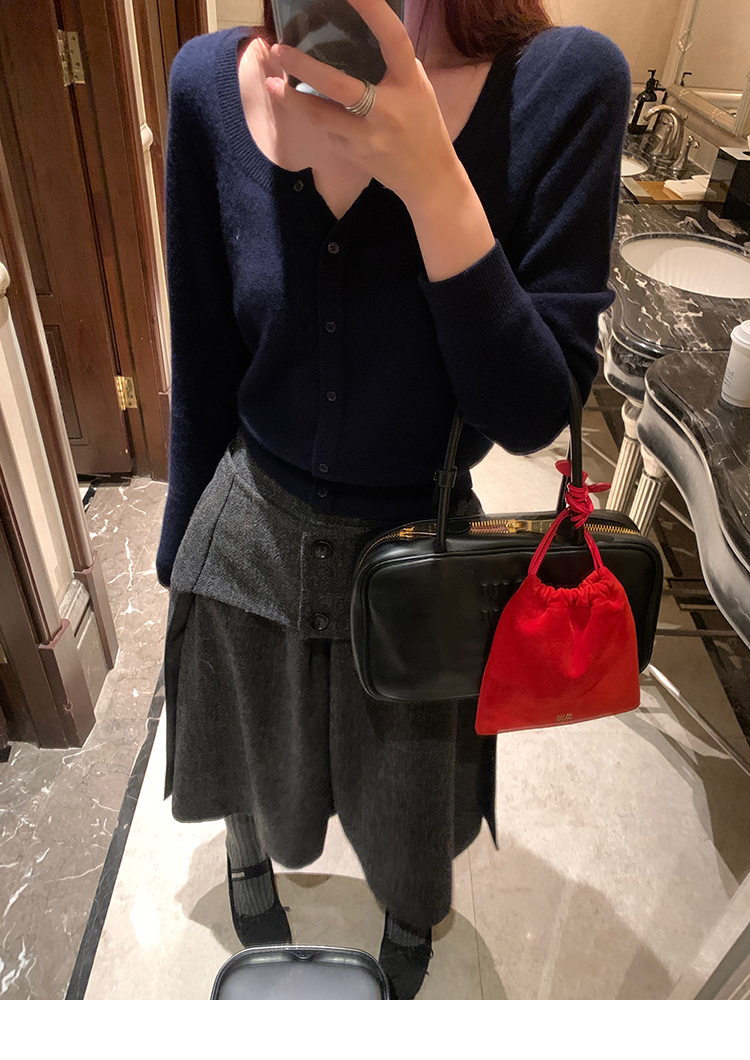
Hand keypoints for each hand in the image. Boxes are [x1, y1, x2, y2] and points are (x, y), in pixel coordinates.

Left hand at [265, 0, 460, 209]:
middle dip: (304, 66)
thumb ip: (394, 65)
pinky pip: (328, 130)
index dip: (373, 11)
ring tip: (271, 84)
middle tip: (278, 49)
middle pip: (339, 86)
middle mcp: (388, 109)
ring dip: (292, 100)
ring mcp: (368, 136)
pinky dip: (317, 117)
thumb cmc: (423, 125)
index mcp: (410, 83)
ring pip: (321, 115)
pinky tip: (307, 110)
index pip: (393, 39)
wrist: (428, 178)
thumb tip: (363, 34)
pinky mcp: (354, 154)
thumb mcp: (418, 88)